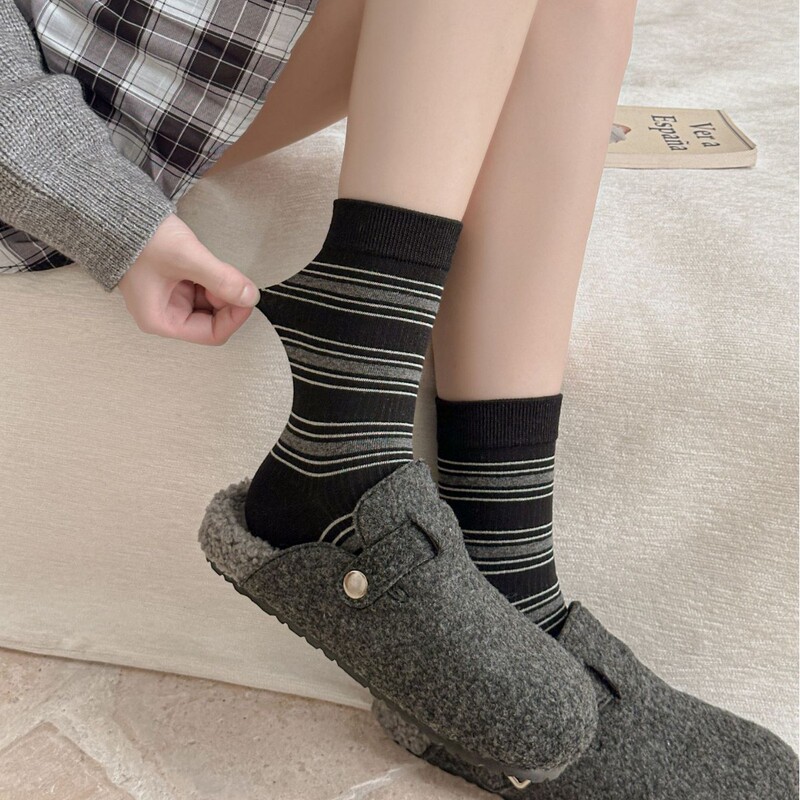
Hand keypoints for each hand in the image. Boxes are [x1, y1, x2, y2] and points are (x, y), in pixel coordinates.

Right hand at [118, 213, 258, 344]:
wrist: (116, 211)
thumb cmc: (139, 238)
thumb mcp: (186, 258)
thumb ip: (221, 279)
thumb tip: (250, 296)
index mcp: (162, 320)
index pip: (212, 334)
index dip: (234, 317)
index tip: (246, 297)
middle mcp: (166, 313)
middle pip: (214, 319)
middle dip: (226, 299)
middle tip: (229, 275)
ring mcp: (171, 297)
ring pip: (211, 302)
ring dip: (220, 286)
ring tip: (210, 263)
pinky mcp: (175, 282)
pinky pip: (204, 287)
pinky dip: (213, 277)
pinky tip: (207, 262)